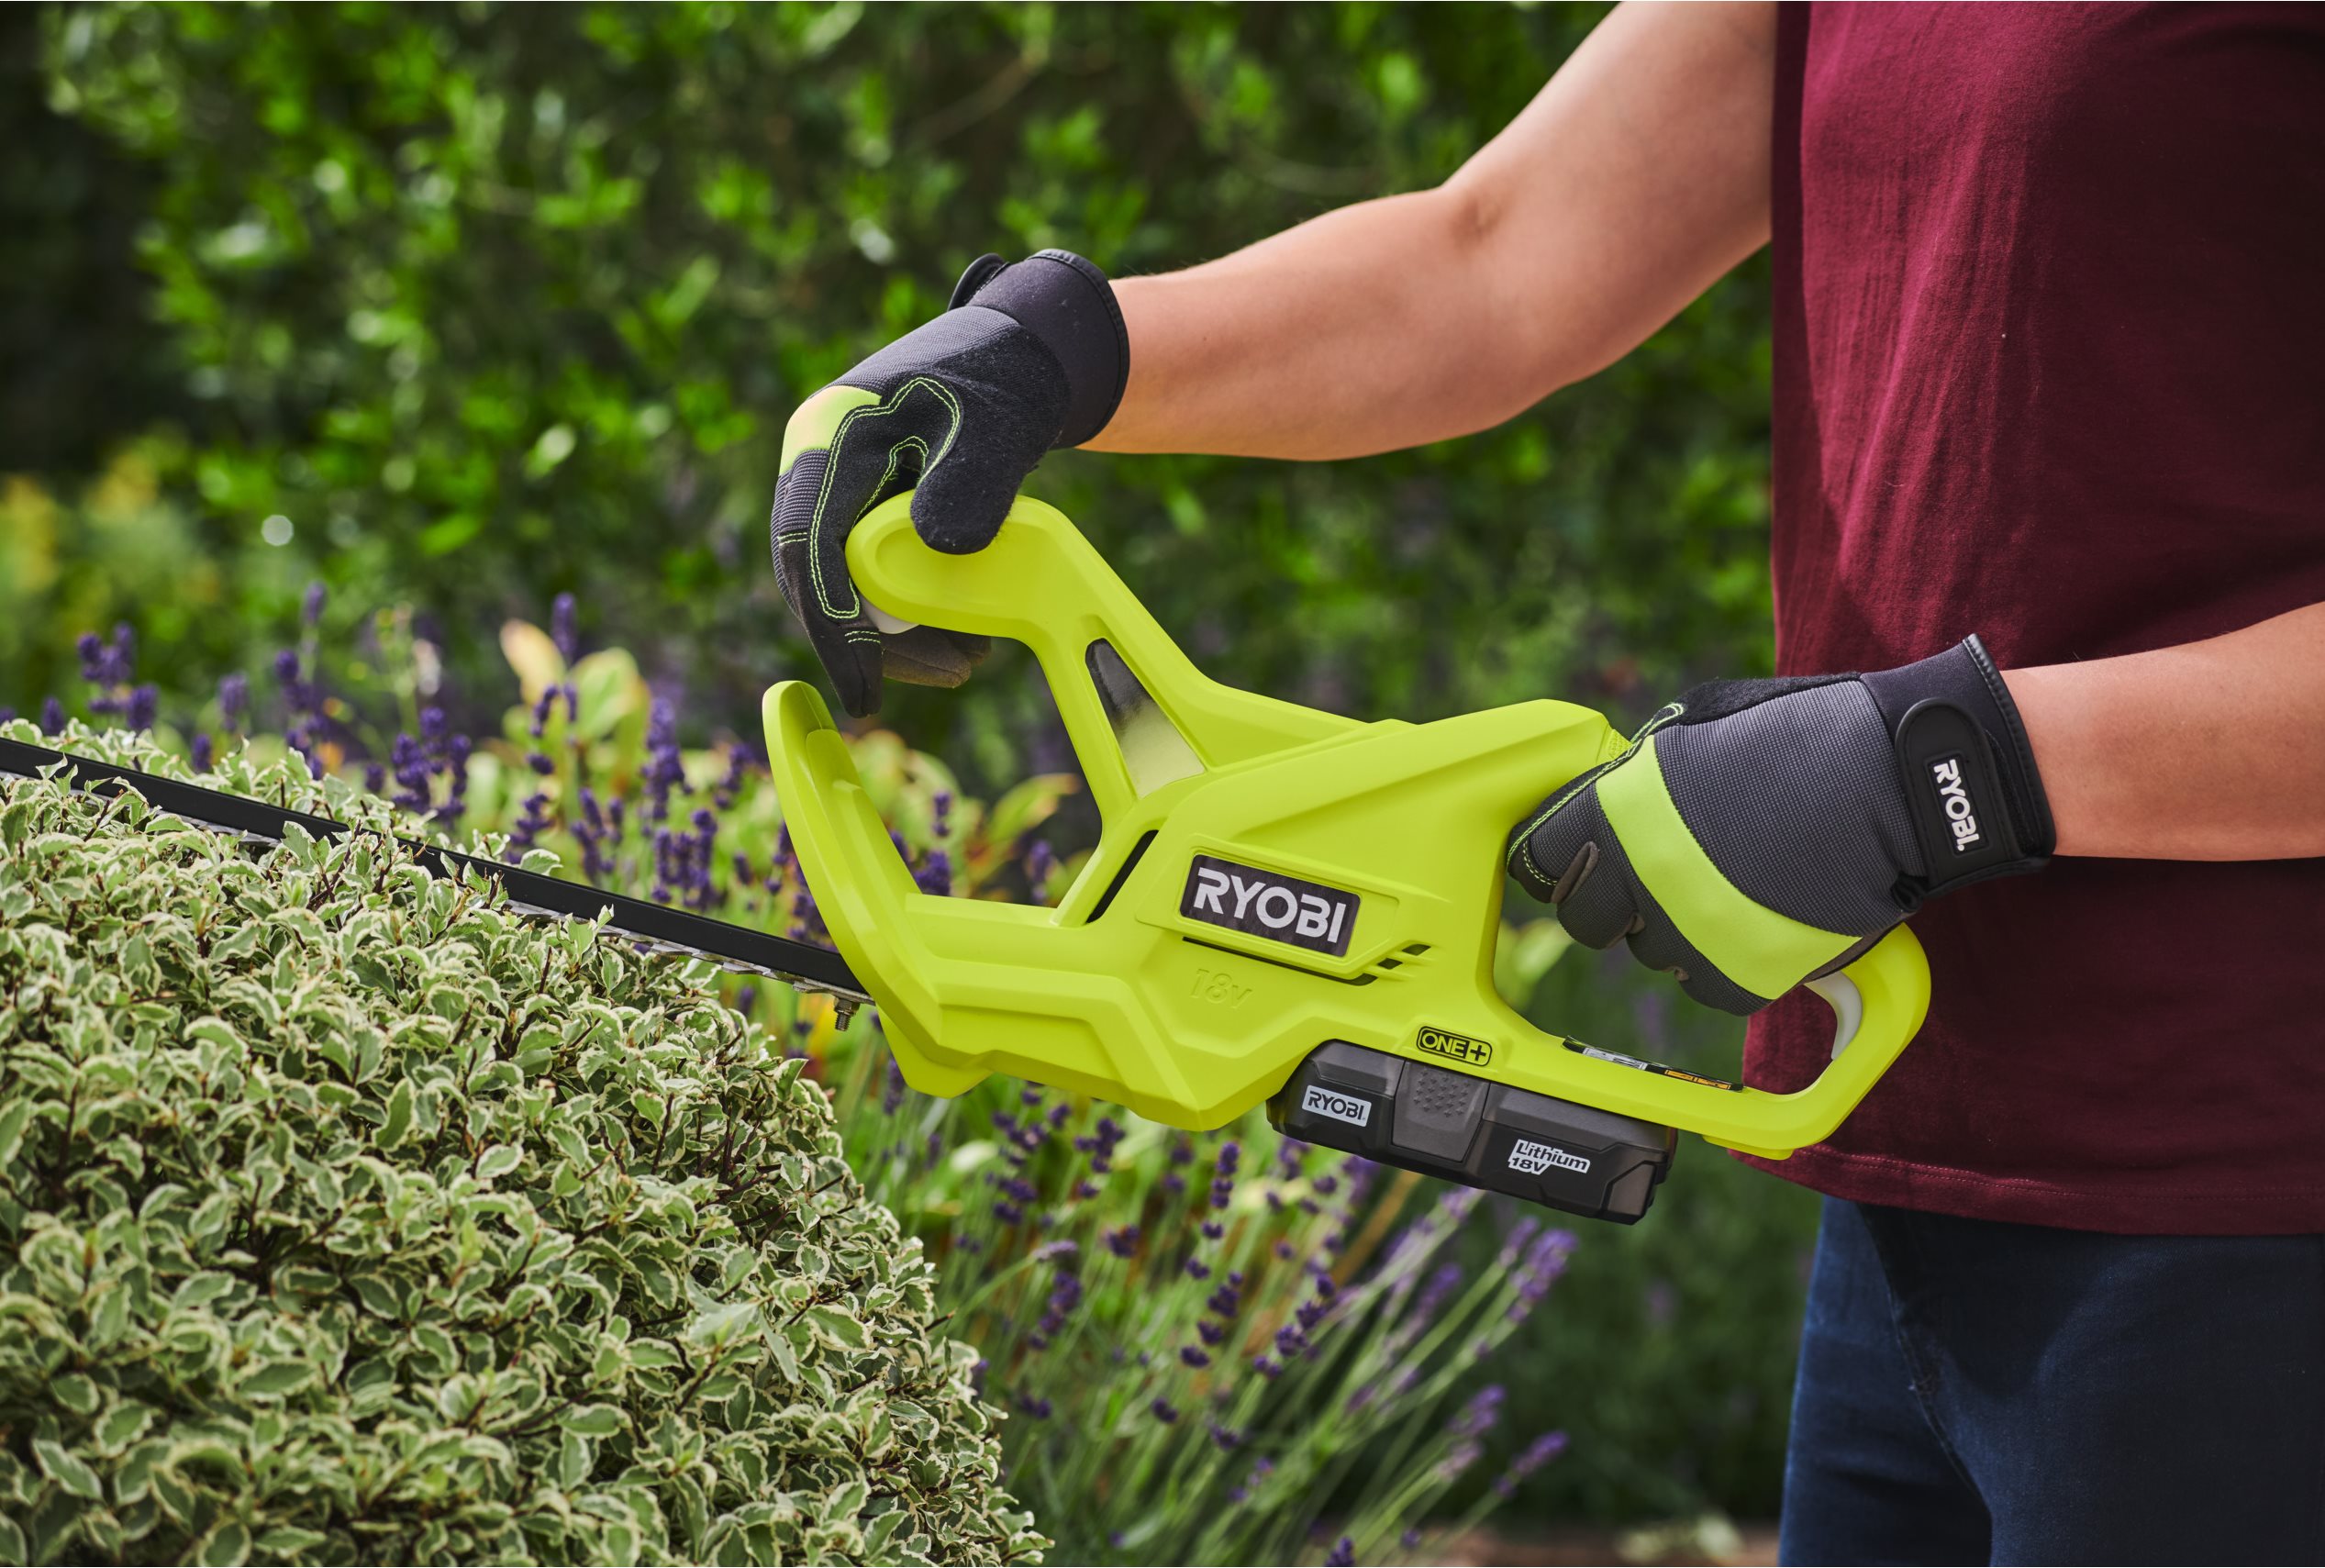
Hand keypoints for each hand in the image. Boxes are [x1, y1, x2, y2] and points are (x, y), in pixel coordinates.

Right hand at [771, 249, 1127, 716]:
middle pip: (818, 577)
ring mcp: (834, 489)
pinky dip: (909, 613)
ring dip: (899, 635)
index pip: (808, 546)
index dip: (831, 625)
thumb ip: (969, 482)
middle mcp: (816, 466)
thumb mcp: (993, 428)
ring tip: (970, 662)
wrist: (1011, 356)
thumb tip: (939, 549)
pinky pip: (869, 576)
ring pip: (844, 584)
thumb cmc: (1000, 384)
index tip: (864, 689)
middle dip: (874, 642)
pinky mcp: (861, 510)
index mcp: (829, 437)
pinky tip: (961, 635)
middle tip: (952, 675)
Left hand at [1507, 637, 2054, 1013]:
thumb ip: (1640, 775)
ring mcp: (1689, 934)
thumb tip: (1608, 798)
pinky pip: (1709, 985)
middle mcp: (1640, 877)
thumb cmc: (1804, 734)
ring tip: (1737, 886)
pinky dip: (1729, 962)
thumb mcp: (1697, 726)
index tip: (1575, 864)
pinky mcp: (1740, 978)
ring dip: (1679, 928)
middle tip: (1658, 882)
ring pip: (1652, 953)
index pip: (1540, 859)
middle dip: (1611, 903)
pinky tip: (1763, 919)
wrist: (1898, 780)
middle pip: (1586, 920)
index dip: (1557, 862)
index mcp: (1617, 810)